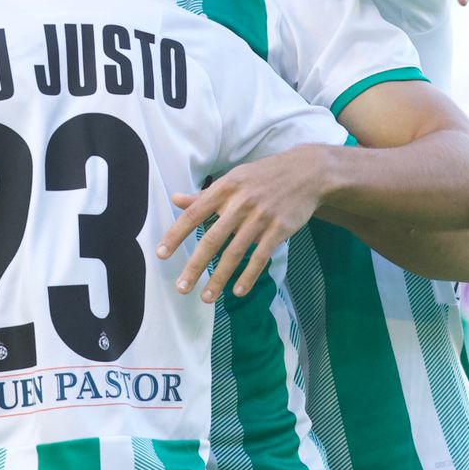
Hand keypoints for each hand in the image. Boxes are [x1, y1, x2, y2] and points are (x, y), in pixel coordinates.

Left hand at [155, 147, 329, 301]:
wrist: (307, 172)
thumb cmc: (264, 176)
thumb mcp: (234, 178)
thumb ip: (205, 194)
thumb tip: (176, 199)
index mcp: (225, 188)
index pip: (194, 214)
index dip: (176, 235)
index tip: (161, 255)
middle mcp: (240, 203)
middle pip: (212, 240)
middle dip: (195, 266)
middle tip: (181, 287)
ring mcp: (261, 217)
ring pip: (235, 253)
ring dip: (219, 278)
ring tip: (206, 297)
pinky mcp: (279, 229)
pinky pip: (261, 257)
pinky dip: (249, 276)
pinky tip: (238, 291)